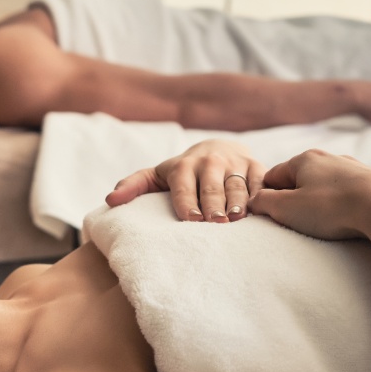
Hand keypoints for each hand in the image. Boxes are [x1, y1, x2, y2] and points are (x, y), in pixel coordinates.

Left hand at [106, 139, 266, 221]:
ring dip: (237, 201)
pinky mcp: (256, 166)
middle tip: (214, 222)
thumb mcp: (156, 176)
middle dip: (213, 203)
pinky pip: (260, 181)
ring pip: (236, 184)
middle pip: (211, 186)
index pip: (183, 185)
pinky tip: (260, 209)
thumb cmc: (181, 173)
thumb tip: (110, 200)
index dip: (187, 201)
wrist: (217, 149)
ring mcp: (235, 163)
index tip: (190, 219)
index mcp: (183, 166)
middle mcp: (209, 162)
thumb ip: (133, 186)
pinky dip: (260, 194)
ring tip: (236, 219)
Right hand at [248, 149, 370, 239]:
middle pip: (300, 180)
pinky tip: (347, 220)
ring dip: (319, 204)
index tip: (270, 215)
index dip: (266, 196)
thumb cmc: (333, 207)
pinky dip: (342, 206)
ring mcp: (354, 169)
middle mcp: (329, 158)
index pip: (273, 176)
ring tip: (324, 225)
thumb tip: (254, 201)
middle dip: (294, 200)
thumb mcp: (286, 208)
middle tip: (296, 223)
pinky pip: (348, 194)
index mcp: (304, 159)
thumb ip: (263, 202)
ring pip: (325, 187)